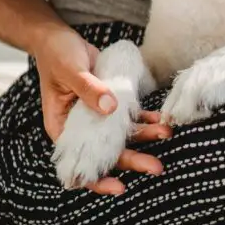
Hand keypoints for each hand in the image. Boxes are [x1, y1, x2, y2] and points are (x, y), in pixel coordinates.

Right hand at [33, 27, 171, 194]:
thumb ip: (89, 89)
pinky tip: (160, 117)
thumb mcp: (70, 70)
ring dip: (145, 136)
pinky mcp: (110, 101)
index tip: (120, 187)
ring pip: (122, 135)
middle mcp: (81, 128)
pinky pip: (129, 115)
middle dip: (133, 160)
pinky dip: (144, 117)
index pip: (79, 164)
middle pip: (107, 152)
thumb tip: (111, 107)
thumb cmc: (57, 55)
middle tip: (156, 167)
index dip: (99, 179)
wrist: (58, 37)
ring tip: (167, 133)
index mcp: (62, 128)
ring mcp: (96, 116)